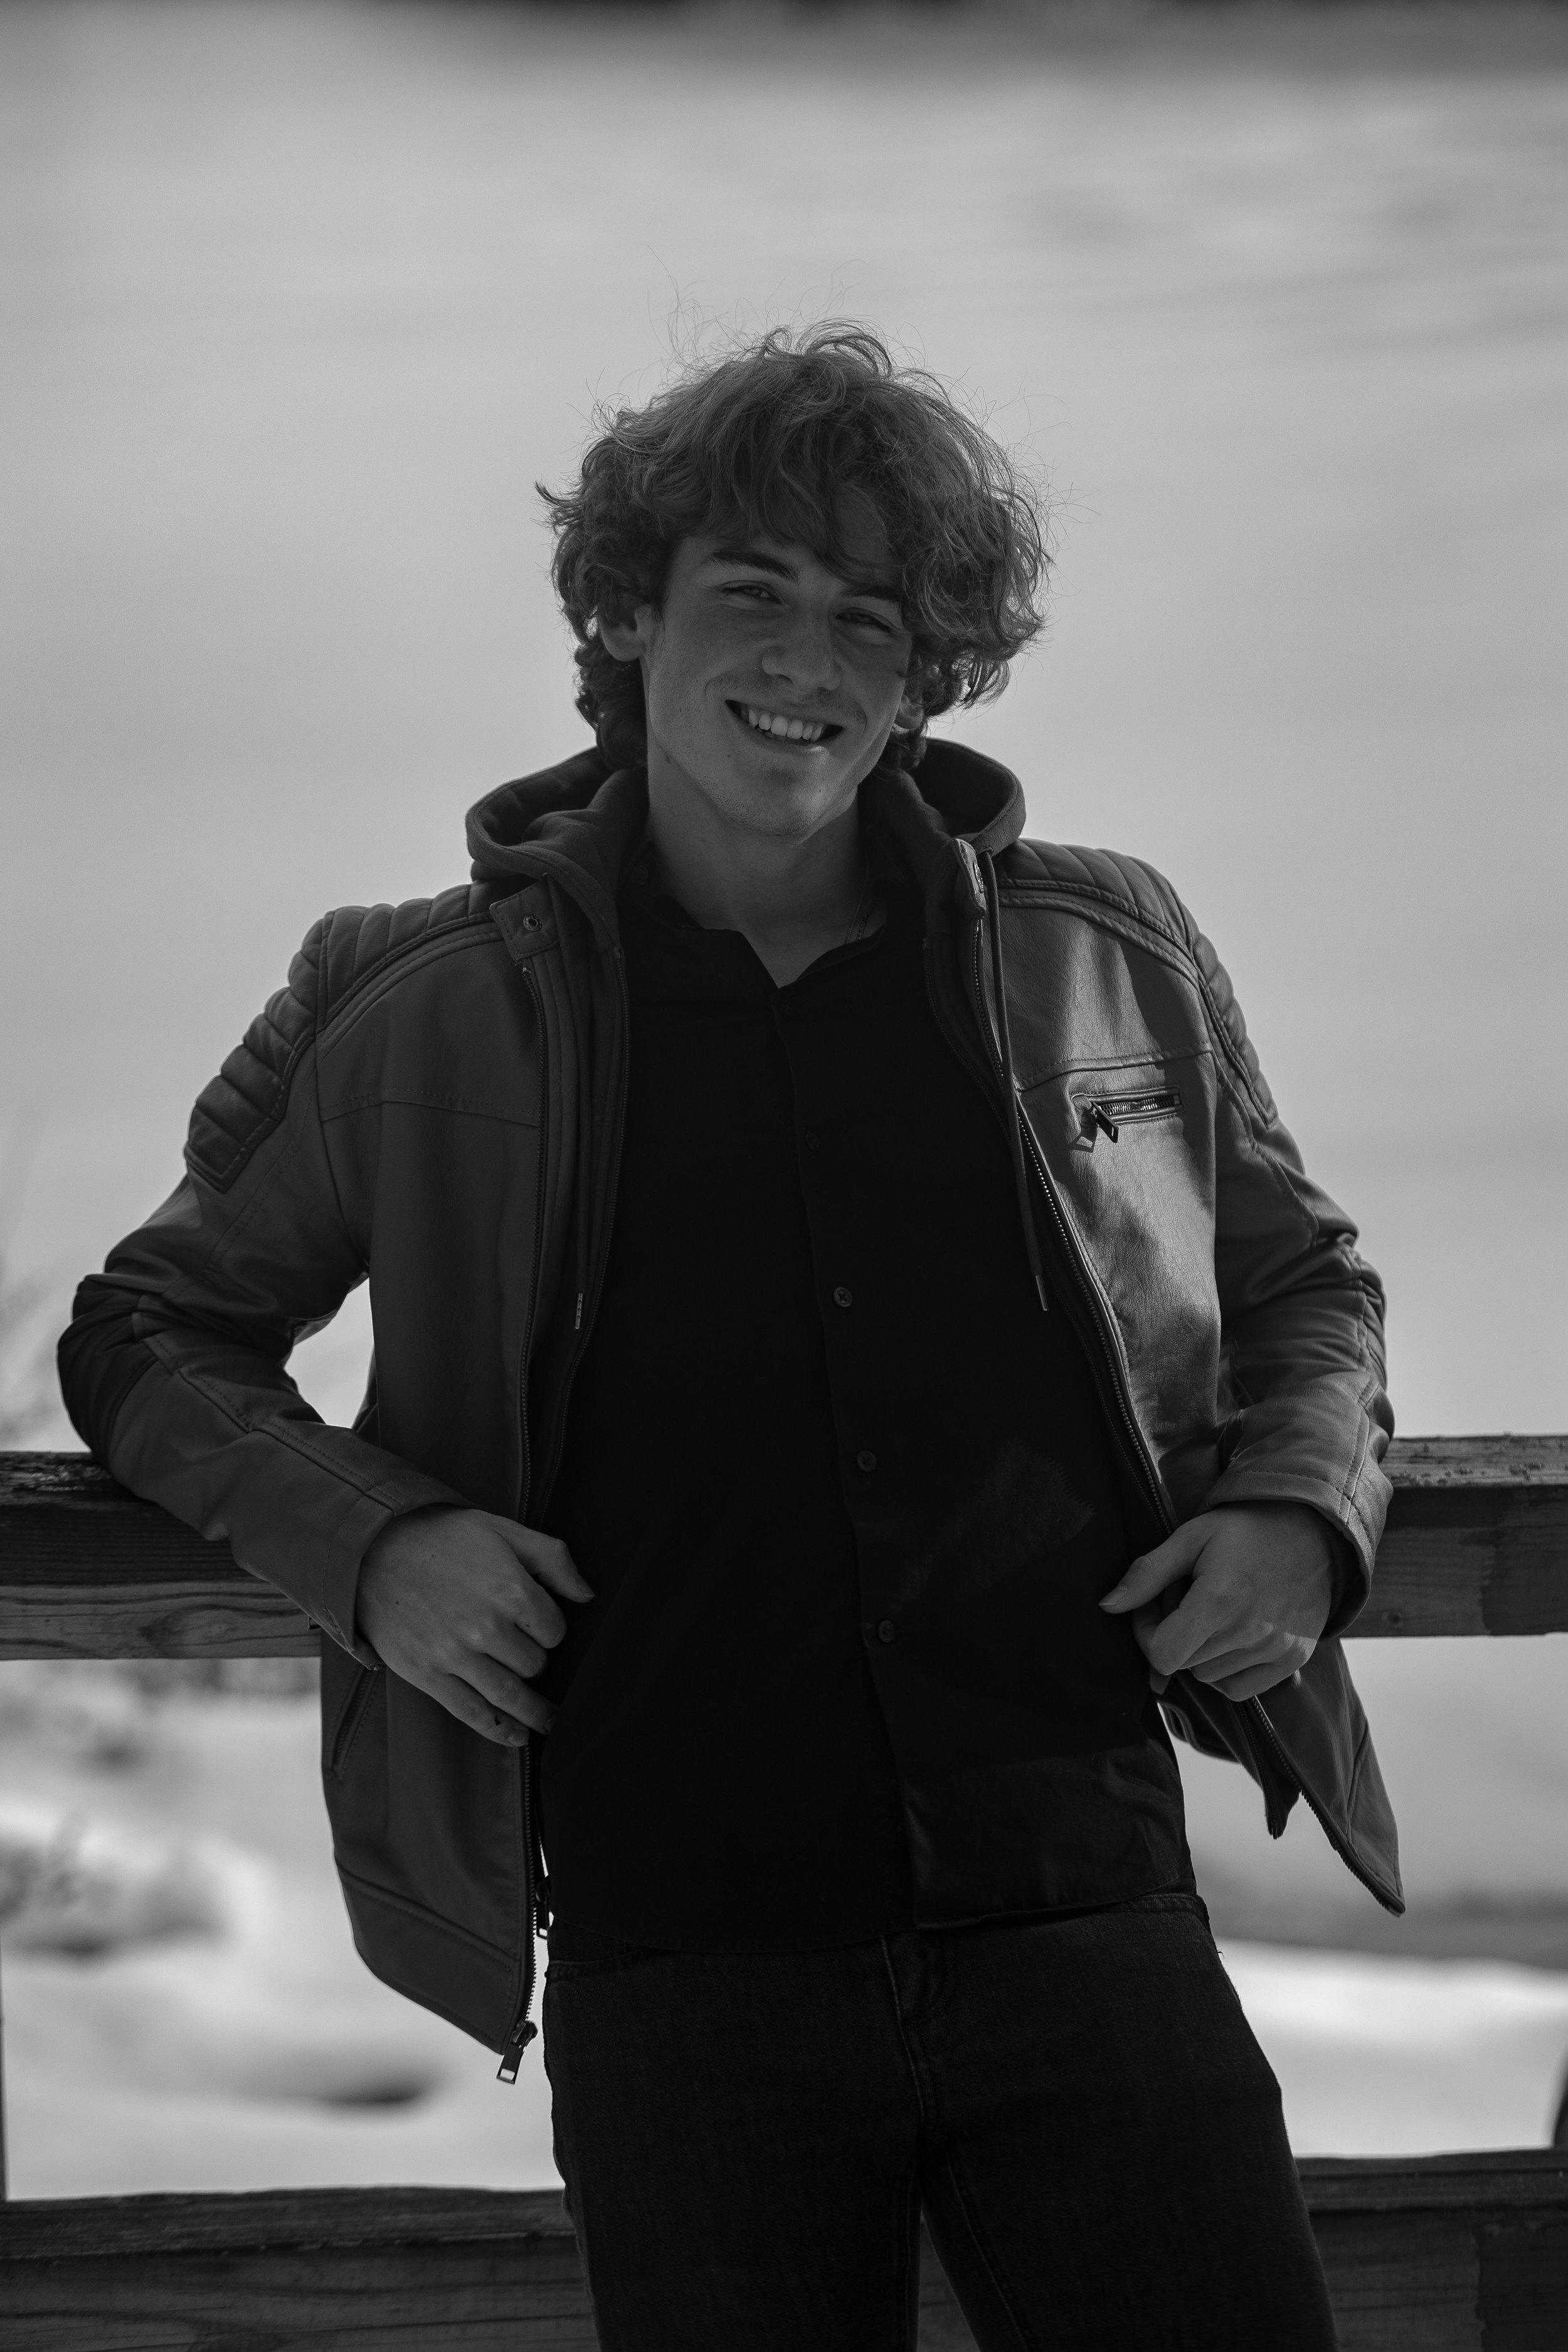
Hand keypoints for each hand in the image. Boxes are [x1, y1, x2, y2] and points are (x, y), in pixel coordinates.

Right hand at [355, 1507, 593, 1745]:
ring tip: (550, 1722)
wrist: (375, 1548)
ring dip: (534, 1713)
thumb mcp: (504, 1531)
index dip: (550, 1628)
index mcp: (510, 1590)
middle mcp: (485, 1627)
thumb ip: (553, 1559)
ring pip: (510, 1695)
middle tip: (524, 1649)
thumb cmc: (445, 1537)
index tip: (537, 1623)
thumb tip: (587, 1595)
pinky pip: (471, 1712)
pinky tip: (518, 1737)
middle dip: (535, 1659)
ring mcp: (454, 1655)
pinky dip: (498, 1730)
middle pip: (534, 1664)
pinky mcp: (427, 1674)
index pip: (554, 1630)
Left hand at [1098, 1504, 1334, 1703]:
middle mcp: (1251, 1633)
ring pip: (1208, 1678)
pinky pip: (1240, 1690)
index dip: (1145, 1634)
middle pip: (1183, 1664)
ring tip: (1214, 1612)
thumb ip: (1147, 1574)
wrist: (1313, 1532)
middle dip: (1173, 1635)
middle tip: (1186, 1598)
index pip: (1162, 1655)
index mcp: (1220, 1600)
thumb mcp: (1190, 1537)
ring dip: (1200, 1652)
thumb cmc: (1245, 1530)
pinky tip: (1233, 1635)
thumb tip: (1106, 1606)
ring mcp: (1276, 1650)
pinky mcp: (1293, 1660)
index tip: (1153, 1606)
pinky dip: (1227, 1671)